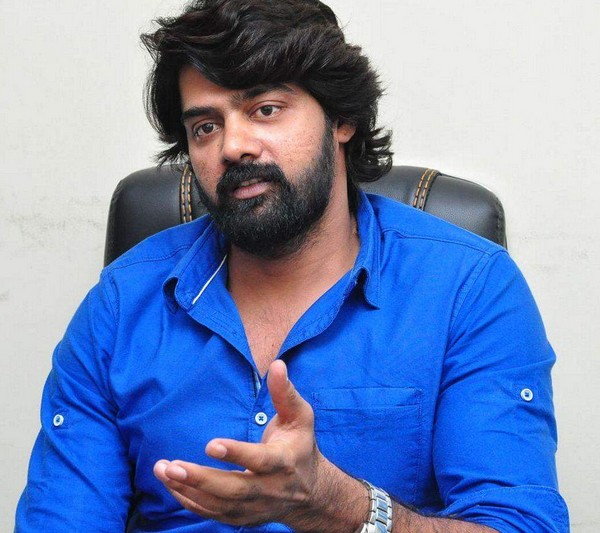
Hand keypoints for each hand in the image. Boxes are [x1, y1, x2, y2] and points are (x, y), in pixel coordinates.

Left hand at [153, 360, 366, 529]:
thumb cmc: (300, 445)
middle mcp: (269, 489)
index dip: (236, 454)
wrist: (311, 493)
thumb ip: (285, 392)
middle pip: (233, 490)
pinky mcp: (242, 518)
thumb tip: (277, 364)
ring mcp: (254, 508)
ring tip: (162, 470)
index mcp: (284, 462)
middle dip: (201, 479)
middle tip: (173, 466)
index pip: (260, 461)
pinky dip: (189, 500)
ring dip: (187, 489)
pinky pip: (211, 513)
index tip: (210, 445)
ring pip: (218, 504)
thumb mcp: (300, 417)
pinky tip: (170, 483)